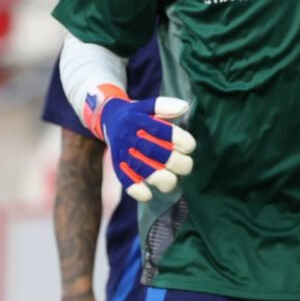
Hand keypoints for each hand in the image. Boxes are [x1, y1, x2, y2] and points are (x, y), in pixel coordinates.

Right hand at [83, 84, 194, 201]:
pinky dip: (136, 190)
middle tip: (186, 164)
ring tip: (172, 180)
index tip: (190, 147)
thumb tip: (184, 107)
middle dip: (178, 163)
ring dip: (163, 179)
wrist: (109, 120)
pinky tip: (148, 195)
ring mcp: (125, 153)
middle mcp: (132, 138)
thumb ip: (165, 105)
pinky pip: (125, 180)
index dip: (183, 141)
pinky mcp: (118, 165)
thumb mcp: (148, 105)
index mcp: (142, 121)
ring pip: (145, 170)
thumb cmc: (136, 114)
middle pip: (159, 154)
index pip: (166, 132)